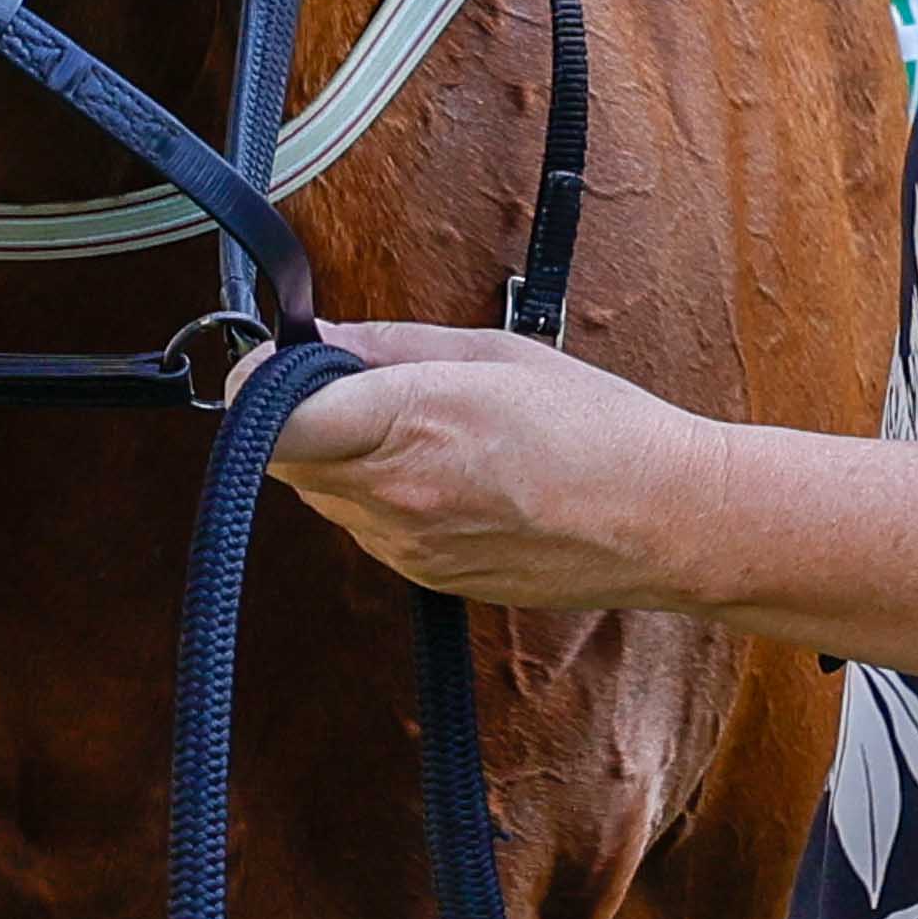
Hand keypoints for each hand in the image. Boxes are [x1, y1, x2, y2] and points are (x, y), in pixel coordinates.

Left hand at [264, 322, 722, 608]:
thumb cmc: (592, 423)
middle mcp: (396, 496)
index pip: (276, 421)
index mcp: (412, 423)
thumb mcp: (491, 353)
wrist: (657, 520)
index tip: (279, 362)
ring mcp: (407, 547)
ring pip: (323, 493)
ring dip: (340, 456)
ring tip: (419, 426)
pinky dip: (378, 493)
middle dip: (301, 415)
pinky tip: (444, 470)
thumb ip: (385, 347)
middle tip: (358, 382)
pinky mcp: (422, 578)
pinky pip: (365, 526)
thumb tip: (310, 340)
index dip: (259, 387)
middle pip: (286, 457)